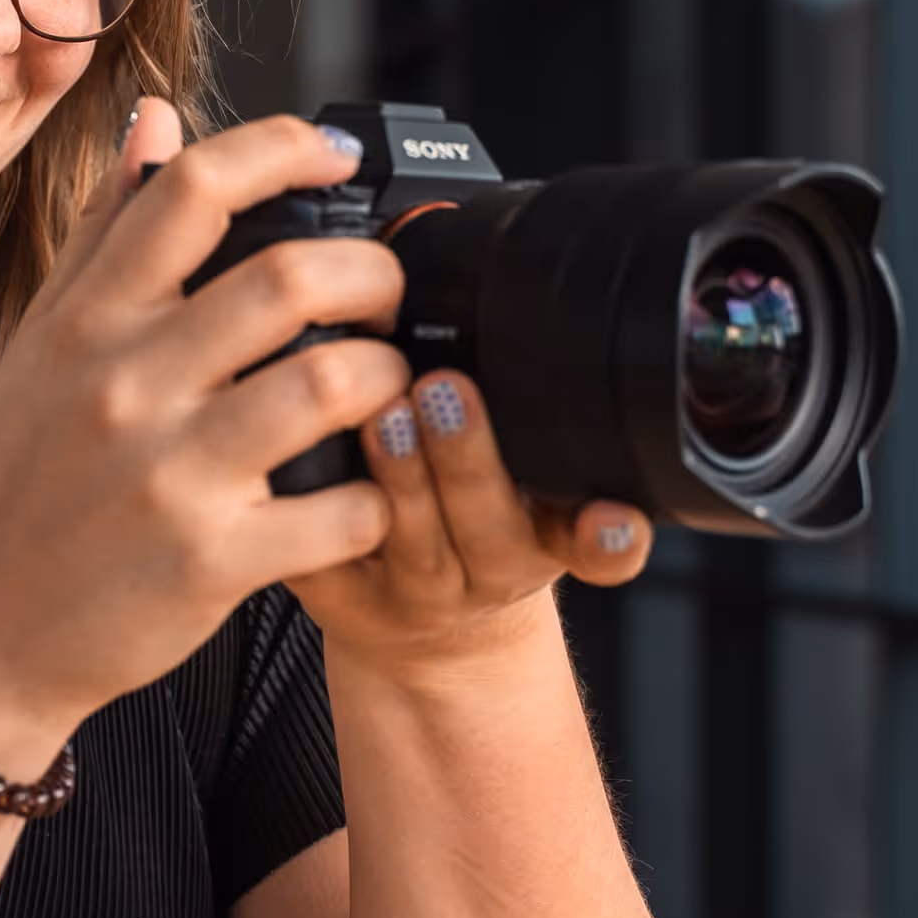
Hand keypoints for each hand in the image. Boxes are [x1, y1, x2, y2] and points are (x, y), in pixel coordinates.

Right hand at [0, 102, 414, 766]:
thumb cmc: (21, 483)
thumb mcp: (42, 346)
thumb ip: (105, 231)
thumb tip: (156, 120)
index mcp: (87, 321)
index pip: (192, 188)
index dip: (284, 148)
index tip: (337, 154)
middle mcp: (126, 386)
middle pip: (289, 278)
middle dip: (371, 270)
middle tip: (386, 290)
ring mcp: (171, 476)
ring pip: (330, 385)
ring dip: (387, 374)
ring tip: (388, 381)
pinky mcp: (212, 563)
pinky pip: (342, 510)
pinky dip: (378, 494)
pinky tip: (366, 489)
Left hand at [286, 371, 654, 683]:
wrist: (421, 618)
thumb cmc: (474, 520)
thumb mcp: (531, 482)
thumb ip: (535, 420)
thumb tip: (522, 300)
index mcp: (550, 538)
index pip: (600, 546)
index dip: (610, 536)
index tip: (606, 514)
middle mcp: (491, 573)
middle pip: (492, 529)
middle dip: (470, 458)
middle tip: (447, 389)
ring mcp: (418, 594)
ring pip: (412, 544)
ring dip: (401, 478)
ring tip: (382, 416)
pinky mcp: (345, 602)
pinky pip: (333, 567)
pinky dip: (320, 524)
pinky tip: (307, 480)